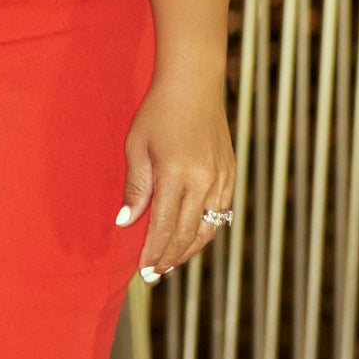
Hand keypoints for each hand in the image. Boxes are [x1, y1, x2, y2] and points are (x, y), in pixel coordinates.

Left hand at [112, 79, 235, 280]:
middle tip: (154, 275)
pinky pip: (221, 212)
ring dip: (190, 250)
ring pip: (209, 228)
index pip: (165, 226)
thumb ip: (136, 187)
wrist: (194, 83)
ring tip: (171, 262)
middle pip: (187, 233)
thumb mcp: (137, 146)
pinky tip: (193, 238)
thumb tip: (128, 222)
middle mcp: (204, 180)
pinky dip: (207, 230)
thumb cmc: (158, 111)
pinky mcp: (230, 172)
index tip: (143, 270)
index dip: (153, 252)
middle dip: (170, 258)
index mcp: (177, 173)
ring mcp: (221, 177)